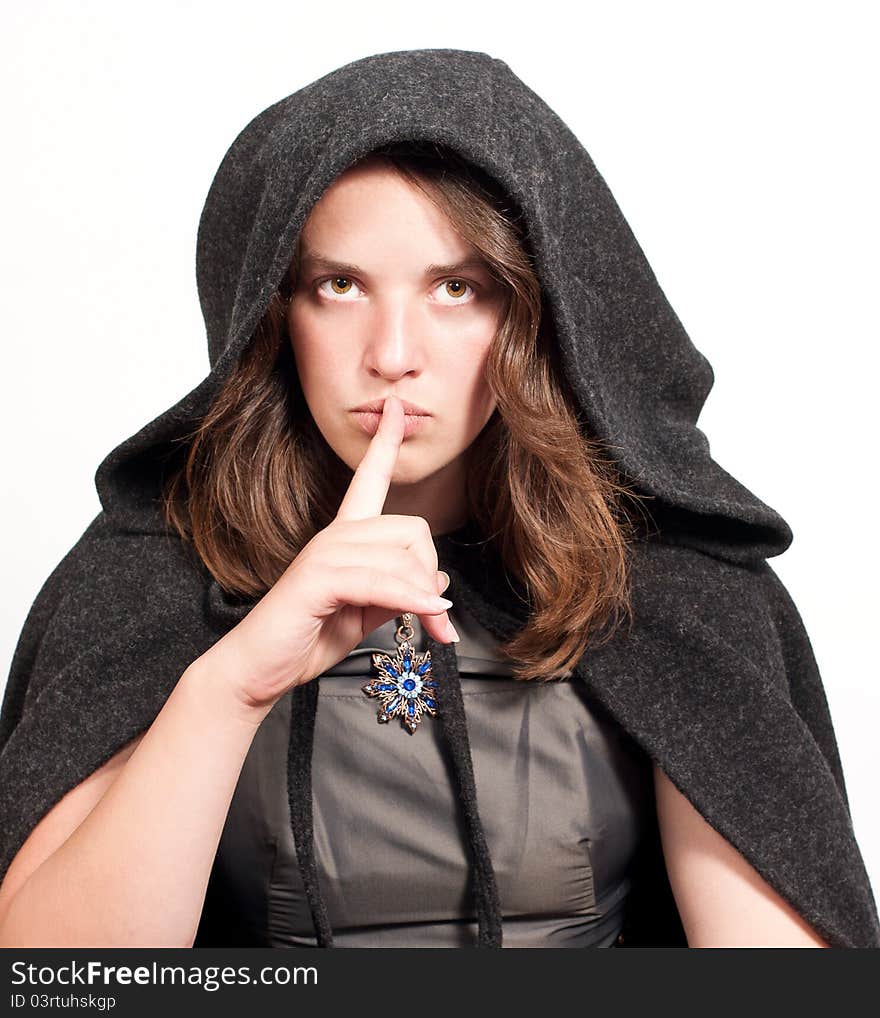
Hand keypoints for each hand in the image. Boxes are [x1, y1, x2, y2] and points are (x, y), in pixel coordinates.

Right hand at [203, 395, 456, 711]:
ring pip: (401, 557)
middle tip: (434, 618)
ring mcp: (324, 553)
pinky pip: (381, 582)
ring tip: (431, 630)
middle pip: (412, 529)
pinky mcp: (317, 578)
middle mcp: (335, 536)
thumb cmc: (307, 638)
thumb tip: (438, 583)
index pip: (369, 479)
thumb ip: (397, 594)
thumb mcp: (366, 614)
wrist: (261, 669)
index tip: (398, 407)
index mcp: (344, 537)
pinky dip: (411, 601)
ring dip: (425, 598)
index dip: (386, 442)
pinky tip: (428, 617)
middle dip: (431, 575)